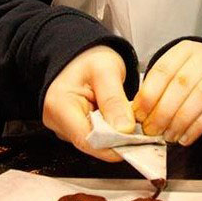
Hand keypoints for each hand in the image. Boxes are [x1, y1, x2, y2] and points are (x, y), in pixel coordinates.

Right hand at [42, 45, 133, 161]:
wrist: (80, 54)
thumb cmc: (89, 57)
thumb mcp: (106, 70)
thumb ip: (114, 100)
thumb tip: (124, 130)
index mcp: (59, 106)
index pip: (86, 139)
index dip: (113, 147)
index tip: (138, 145)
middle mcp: (57, 121)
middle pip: (91, 143)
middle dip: (118, 143)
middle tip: (144, 136)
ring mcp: (64, 127)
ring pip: (95, 142)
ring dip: (116, 138)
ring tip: (136, 127)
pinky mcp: (74, 128)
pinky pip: (96, 136)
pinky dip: (112, 133)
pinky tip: (125, 124)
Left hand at [133, 40, 201, 144]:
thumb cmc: (189, 74)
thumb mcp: (172, 71)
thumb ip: (156, 89)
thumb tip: (137, 114)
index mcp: (184, 50)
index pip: (164, 70)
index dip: (149, 94)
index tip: (138, 115)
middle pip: (182, 83)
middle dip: (164, 111)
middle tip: (152, 130)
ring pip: (201, 96)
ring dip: (181, 120)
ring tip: (168, 136)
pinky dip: (198, 127)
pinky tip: (185, 138)